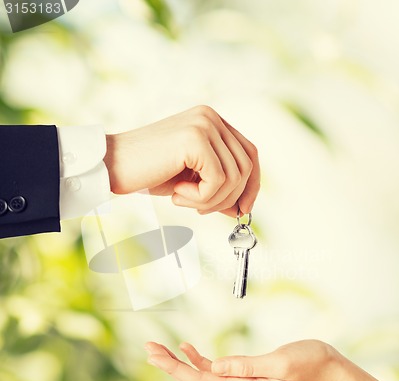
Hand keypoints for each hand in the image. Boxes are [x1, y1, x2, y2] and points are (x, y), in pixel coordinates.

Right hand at [104, 105, 259, 215]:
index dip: (252, 184)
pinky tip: (177, 194)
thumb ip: (218, 185)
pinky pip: (217, 181)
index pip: (249, 153)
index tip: (243, 208)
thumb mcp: (191, 179)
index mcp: (212, 122)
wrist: (112, 165)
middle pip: (246, 167)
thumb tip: (242, 207)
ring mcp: (204, 125)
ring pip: (234, 177)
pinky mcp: (195, 139)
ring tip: (183, 199)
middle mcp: (211, 117)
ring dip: (210, 200)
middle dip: (229, 198)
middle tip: (201, 209)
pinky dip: (200, 198)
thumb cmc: (148, 172)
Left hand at [144, 340, 342, 380]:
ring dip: (179, 363)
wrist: (327, 370)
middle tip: (148, 348)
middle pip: (194, 380)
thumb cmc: (309, 363)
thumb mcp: (279, 362)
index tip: (155, 354)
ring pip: (201, 375)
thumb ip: (246, 366)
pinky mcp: (244, 376)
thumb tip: (214, 366)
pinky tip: (187, 349)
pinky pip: (214, 370)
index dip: (175, 368)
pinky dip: (198, 360)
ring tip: (159, 348)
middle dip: (170, 365)